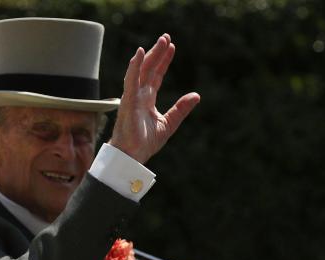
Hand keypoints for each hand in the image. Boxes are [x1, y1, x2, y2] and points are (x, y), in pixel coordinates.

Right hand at [108, 34, 200, 163]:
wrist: (132, 157)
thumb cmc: (145, 143)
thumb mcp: (169, 124)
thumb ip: (181, 109)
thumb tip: (196, 95)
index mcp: (147, 100)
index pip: (157, 76)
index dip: (164, 62)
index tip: (172, 47)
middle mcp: (139, 95)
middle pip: (149, 69)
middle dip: (158, 53)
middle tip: (166, 37)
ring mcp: (132, 97)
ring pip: (141, 70)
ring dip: (150, 55)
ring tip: (161, 41)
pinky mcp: (128, 101)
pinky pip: (131, 80)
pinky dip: (134, 66)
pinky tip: (140, 53)